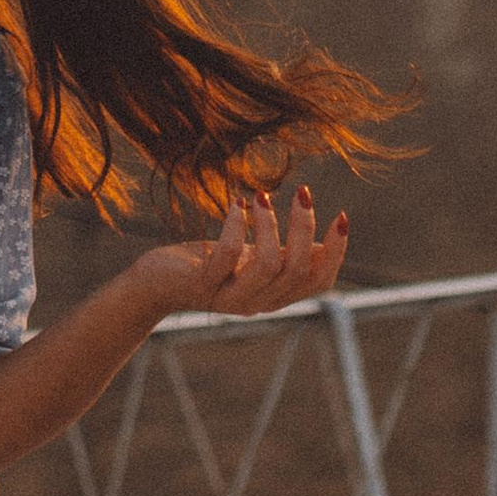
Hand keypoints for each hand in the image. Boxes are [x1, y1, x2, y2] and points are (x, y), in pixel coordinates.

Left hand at [131, 186, 346, 326]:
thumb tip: (324, 245)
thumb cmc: (208, 265)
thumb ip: (286, 258)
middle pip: (296, 270)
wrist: (156, 284)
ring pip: (269, 266)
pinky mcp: (200, 285)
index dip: (336, 252)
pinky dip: (236, 228)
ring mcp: (228, 297)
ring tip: (261, 196)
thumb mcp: (253, 260)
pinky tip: (237, 205)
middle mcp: (257, 302)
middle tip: (303, 193)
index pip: (319, 282)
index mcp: (276, 296)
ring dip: (271, 225)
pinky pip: (227, 258)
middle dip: (304, 228)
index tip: (340, 216)